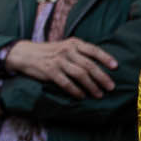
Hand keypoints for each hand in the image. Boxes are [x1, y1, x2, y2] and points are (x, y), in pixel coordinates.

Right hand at [2, 37, 117, 98]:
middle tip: (111, 87)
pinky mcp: (49, 71)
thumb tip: (100, 65)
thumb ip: (80, 53)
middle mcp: (66, 50)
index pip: (93, 50)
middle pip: (89, 66)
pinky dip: (75, 91)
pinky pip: (66, 83)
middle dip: (102, 78)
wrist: (24, 54)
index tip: (116, 67)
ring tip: (98, 94)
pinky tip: (81, 96)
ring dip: (92, 86)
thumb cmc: (48, 52)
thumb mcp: (64, 46)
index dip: (106, 58)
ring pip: (80, 75)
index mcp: (73, 43)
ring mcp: (58, 61)